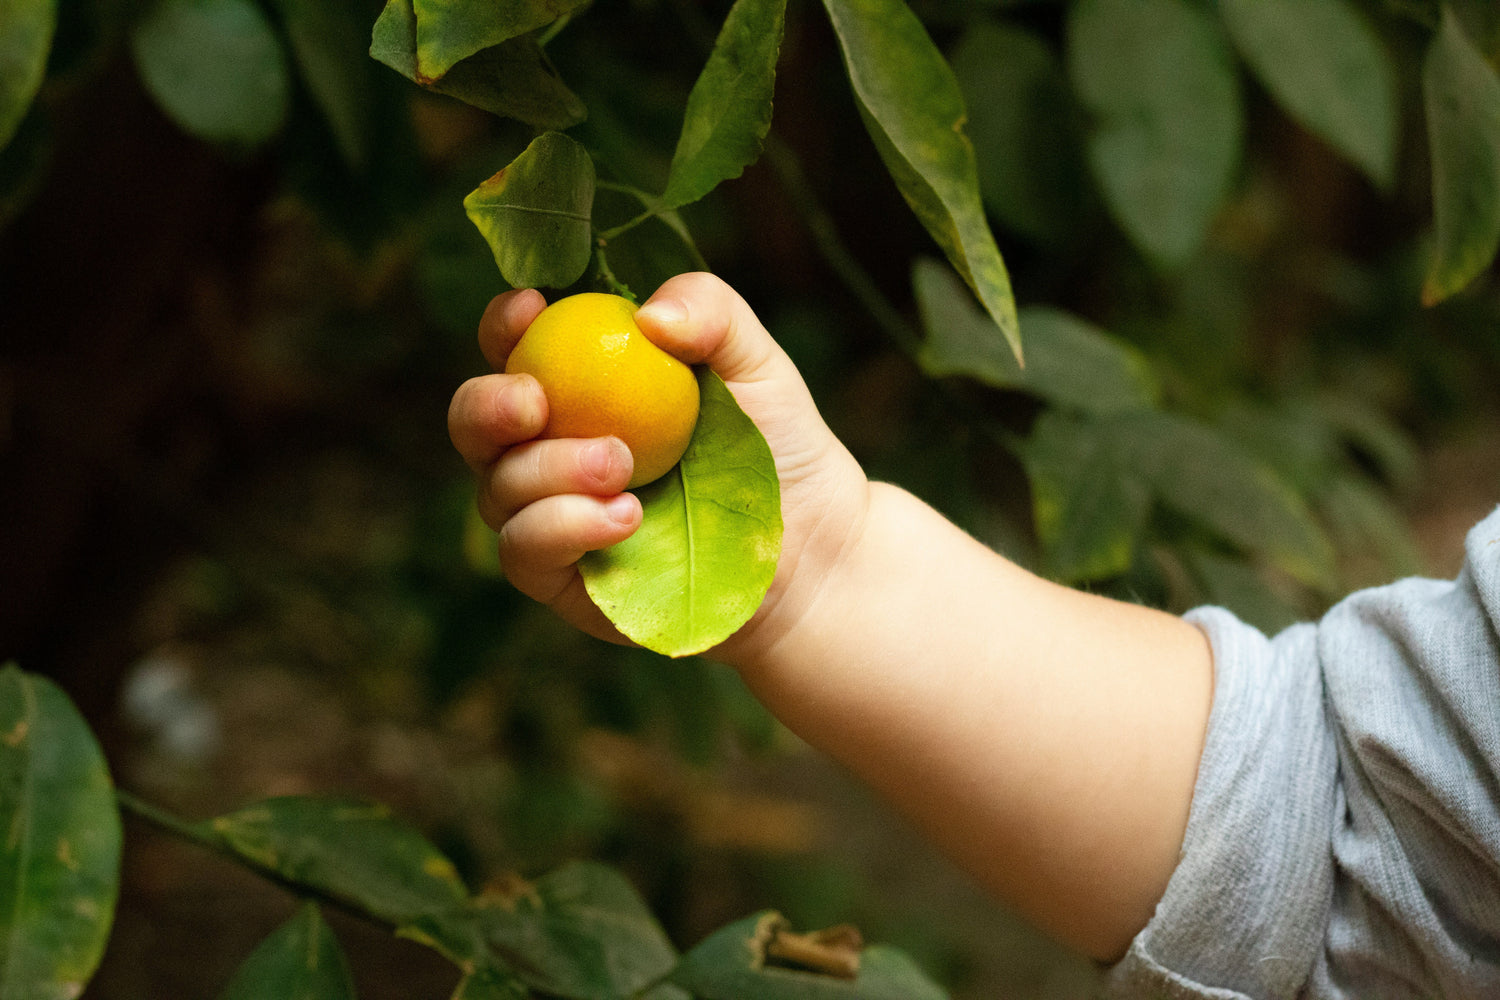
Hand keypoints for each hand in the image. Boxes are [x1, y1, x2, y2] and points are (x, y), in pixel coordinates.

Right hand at [447, 272, 871, 664]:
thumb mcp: (757, 364)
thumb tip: (646, 315)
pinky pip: (524, 551)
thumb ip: (712, 313)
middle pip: (474, 420)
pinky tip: (624, 518)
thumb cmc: (778, 449)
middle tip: (536, 403)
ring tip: (621, 467)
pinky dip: (561, 527)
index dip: (504, 324)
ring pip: (496, 488)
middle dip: (488, 404)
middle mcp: (549, 447)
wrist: (809, 551)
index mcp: (580, 384)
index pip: (515, 346)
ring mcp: (549, 514)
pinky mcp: (560, 578)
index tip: (532, 308)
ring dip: (546, 471)